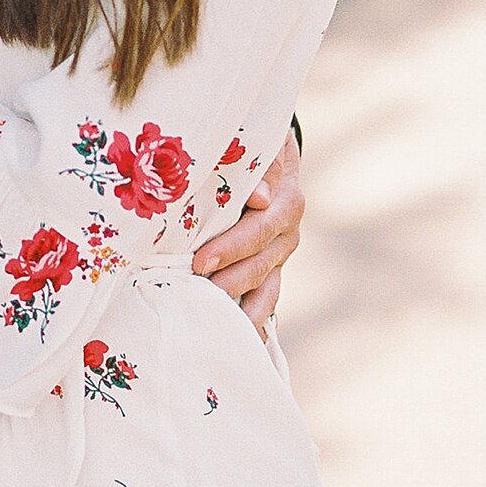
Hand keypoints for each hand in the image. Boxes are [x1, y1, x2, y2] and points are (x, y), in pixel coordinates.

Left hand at [191, 127, 303, 335]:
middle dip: (228, 277)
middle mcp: (288, 229)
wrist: (270, 148)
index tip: (201, 261)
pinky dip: (257, 319)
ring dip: (242, 305)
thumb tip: (258, 197)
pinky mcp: (272, 266)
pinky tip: (246, 342)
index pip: (261, 227)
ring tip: (217, 323)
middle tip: (197, 289)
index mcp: (286, 198)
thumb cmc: (250, 143)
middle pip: (261, 260)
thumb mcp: (255, 143)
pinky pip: (268, 296)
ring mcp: (282, 251)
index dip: (232, 246)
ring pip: (267, 285)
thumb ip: (253, 164)